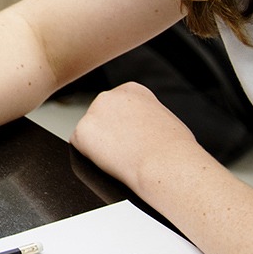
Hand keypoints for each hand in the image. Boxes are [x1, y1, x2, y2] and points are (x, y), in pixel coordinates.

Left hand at [70, 81, 201, 194]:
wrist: (166, 163)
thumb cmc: (173, 149)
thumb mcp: (164, 120)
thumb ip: (145, 116)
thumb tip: (140, 128)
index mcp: (131, 90)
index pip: (116, 108)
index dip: (123, 128)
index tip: (132, 139)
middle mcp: (110, 95)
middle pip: (100, 118)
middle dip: (108, 134)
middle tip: (125, 152)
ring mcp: (93, 112)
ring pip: (89, 133)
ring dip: (98, 146)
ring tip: (121, 158)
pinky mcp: (82, 132)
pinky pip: (79, 148)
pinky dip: (90, 158)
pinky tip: (109, 162)